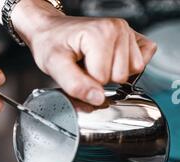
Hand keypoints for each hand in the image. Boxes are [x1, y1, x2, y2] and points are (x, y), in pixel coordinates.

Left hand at [12, 0, 156, 105]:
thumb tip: (97, 99)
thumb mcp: (54, 65)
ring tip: (96, 62)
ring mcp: (127, 32)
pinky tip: (112, 61)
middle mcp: (118, 29)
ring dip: (113, 73)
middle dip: (102, 79)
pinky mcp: (134, 39)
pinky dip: (129, 68)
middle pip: (120, 77)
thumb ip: (75, 85)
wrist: (53, 31)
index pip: (104, 79)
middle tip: (86, 66)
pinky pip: (142, 63)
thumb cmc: (53, 44)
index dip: (89, 81)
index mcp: (101, 33)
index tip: (78, 69)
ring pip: (132, 72)